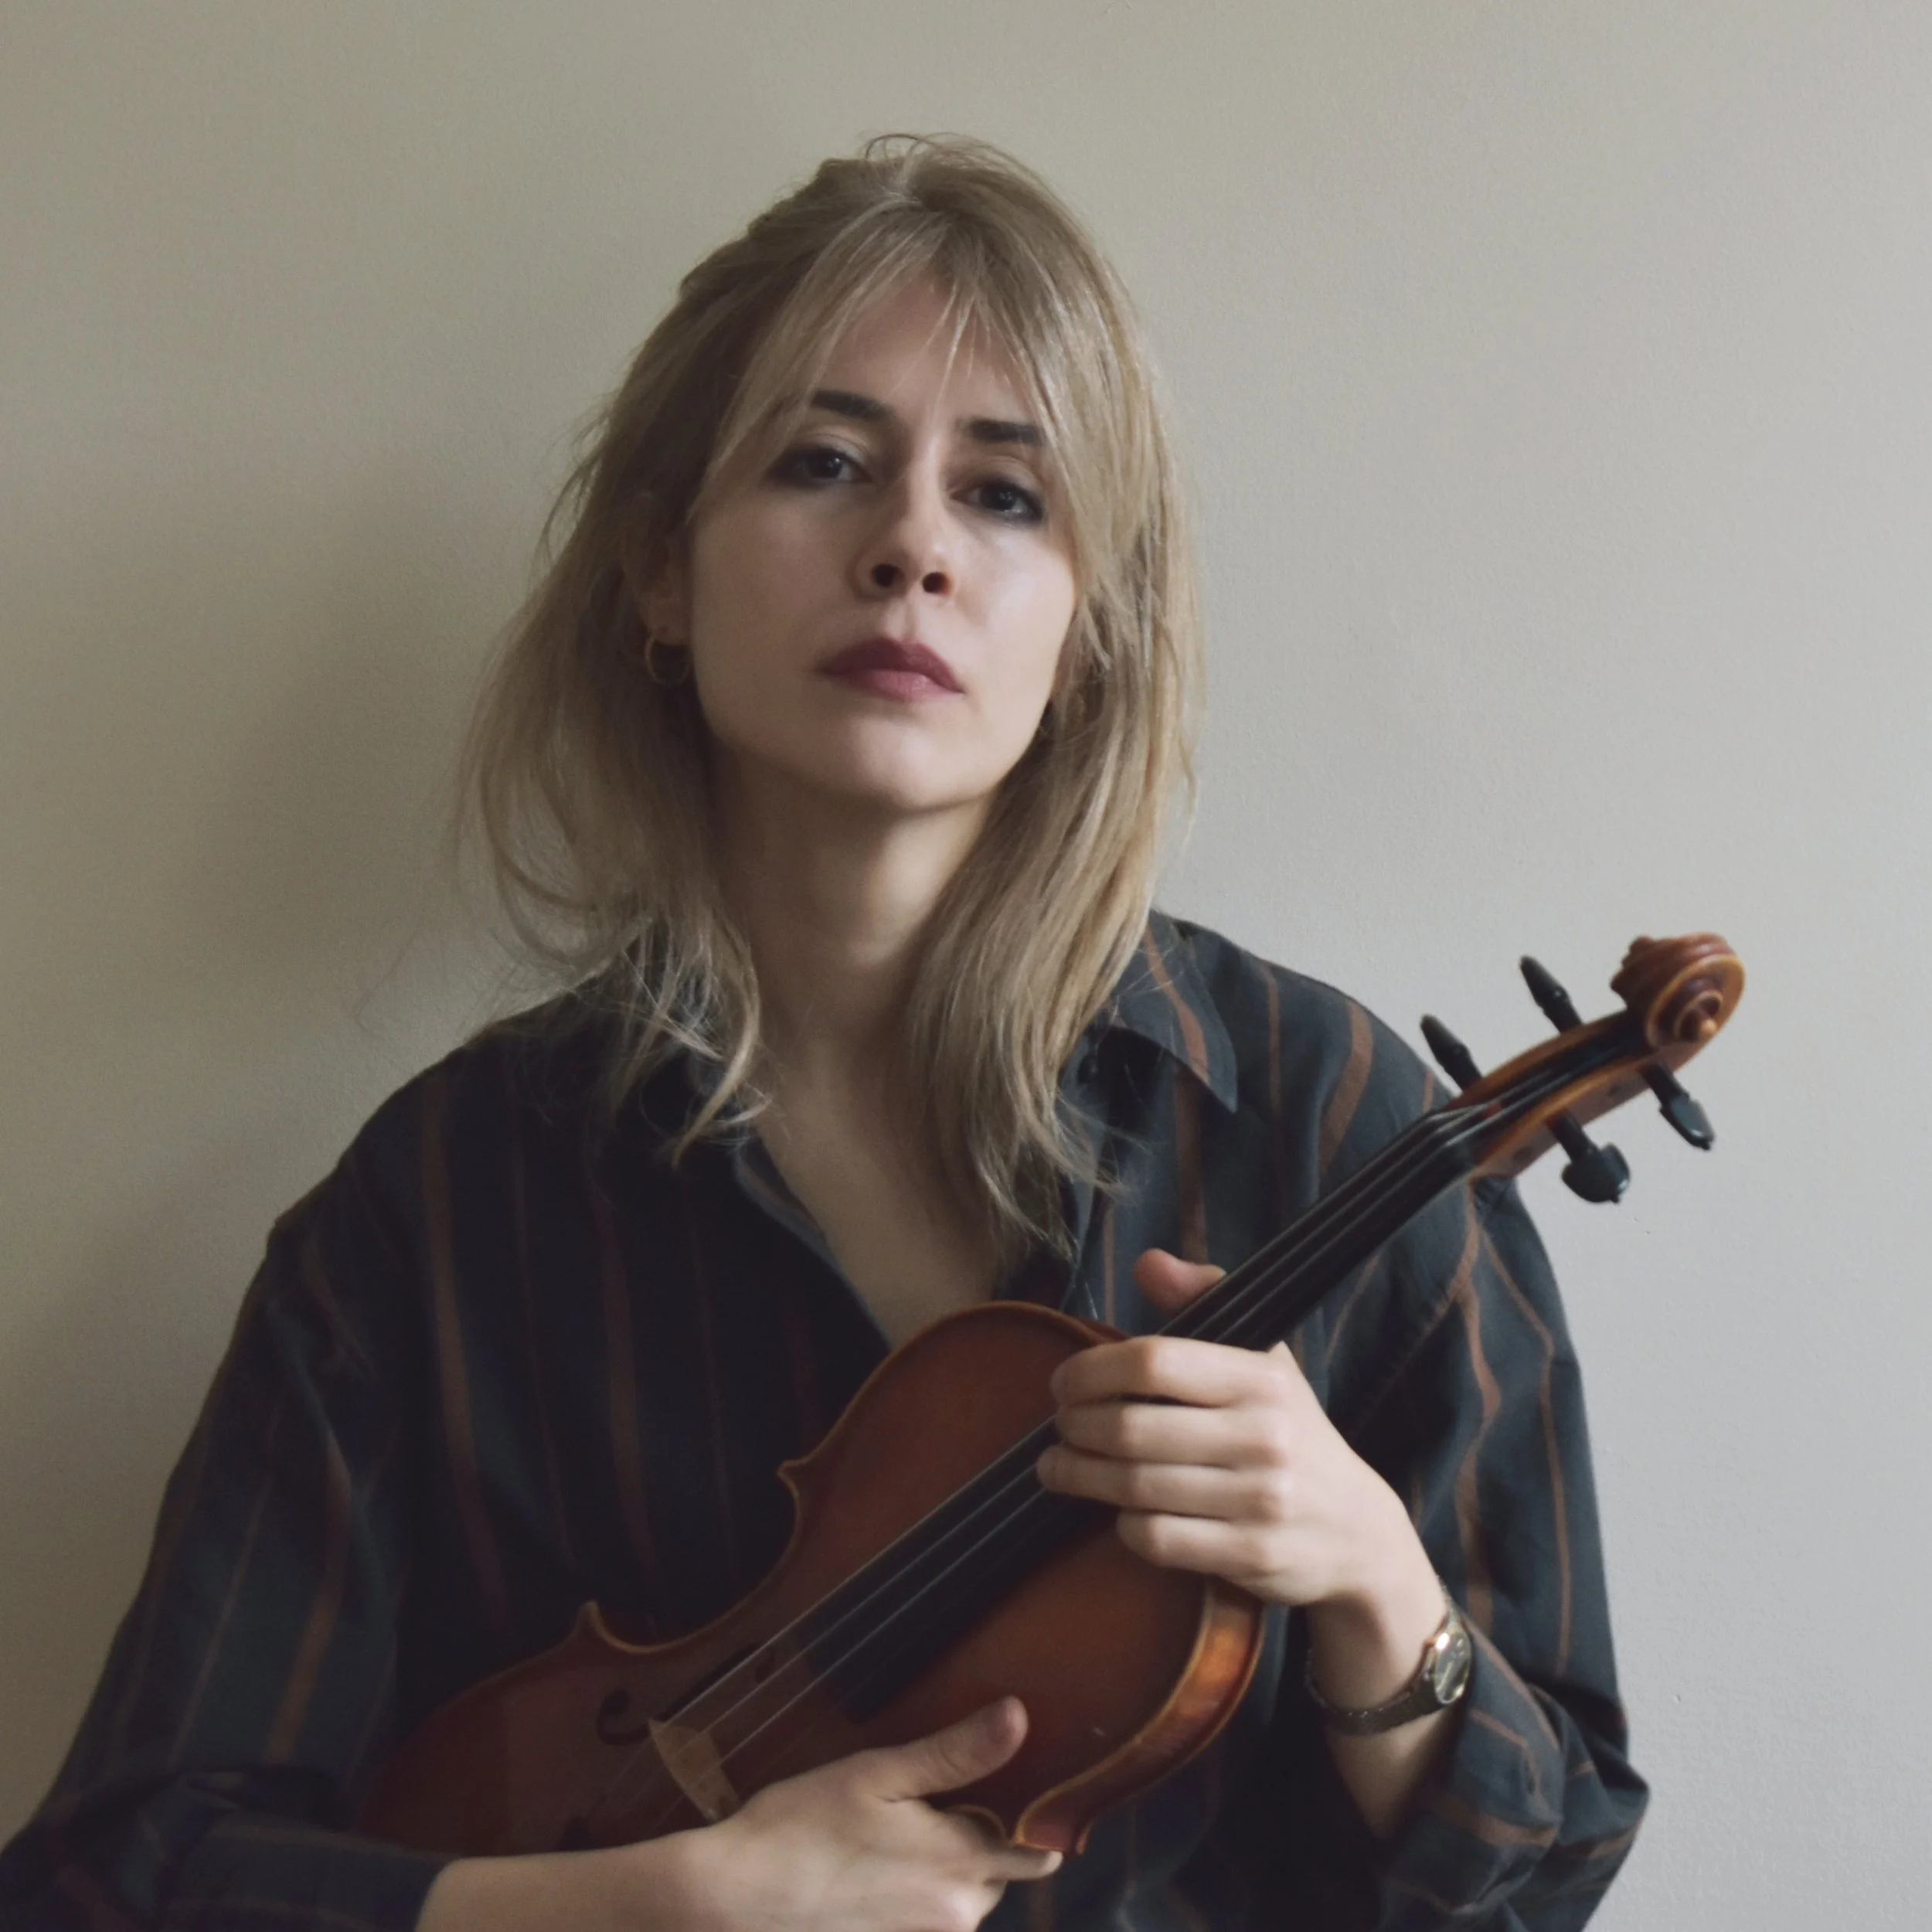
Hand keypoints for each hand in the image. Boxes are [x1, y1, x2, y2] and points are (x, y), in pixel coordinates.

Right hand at [685, 1697, 1060, 1931]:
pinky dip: (911, 1901)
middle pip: (995, 1876)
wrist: (733, 1898)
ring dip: (941, 1873)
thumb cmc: (800, 1827)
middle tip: (928, 1805)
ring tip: (891, 1838)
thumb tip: (1019, 1717)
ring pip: (960, 1903)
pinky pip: (924, 1925)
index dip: (1030, 1820)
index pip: (1036, 1851)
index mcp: (959, 1863)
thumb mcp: (879, 1773)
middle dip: (977, 1843)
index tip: (1016, 1791)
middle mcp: (953, 1916)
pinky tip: (871, 1875)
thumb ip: (956, 1752)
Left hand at [1034, 1250, 1459, 1839]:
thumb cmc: (1291, 1433)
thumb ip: (1206, 1301)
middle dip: (1077, 1427)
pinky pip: (1156, 1538)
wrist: (1359, 1534)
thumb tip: (1149, 1262)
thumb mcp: (1265, 1360)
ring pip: (1135, 1486)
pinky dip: (1122, 1524)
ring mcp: (1259, 1500)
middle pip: (1132, 1427)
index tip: (1064, 1381)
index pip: (1154, 1360)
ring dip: (1081, 1476)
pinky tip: (1114, 1511)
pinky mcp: (1249, 1555)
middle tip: (1058, 1427)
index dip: (1092, 1370)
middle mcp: (1265, 1437)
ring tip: (1058, 1466)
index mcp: (1261, 1379)